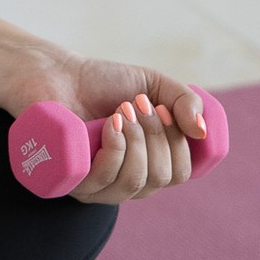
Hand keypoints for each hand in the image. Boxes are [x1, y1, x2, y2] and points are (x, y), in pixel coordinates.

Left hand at [13, 59, 208, 205]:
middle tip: (138, 104)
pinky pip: (102, 180)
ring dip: (136, 139)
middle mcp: (122, 182)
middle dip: (157, 135)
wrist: (55, 72)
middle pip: (161, 178)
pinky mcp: (67, 182)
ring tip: (121, 110)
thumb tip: (203, 131)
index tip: (164, 110)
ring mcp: (94, 188)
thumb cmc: (103, 82)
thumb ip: (184, 101)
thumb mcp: (153, 85)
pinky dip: (115, 148)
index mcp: (147, 166)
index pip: (180, 174)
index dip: (180, 144)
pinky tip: (110, 124)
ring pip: (134, 181)